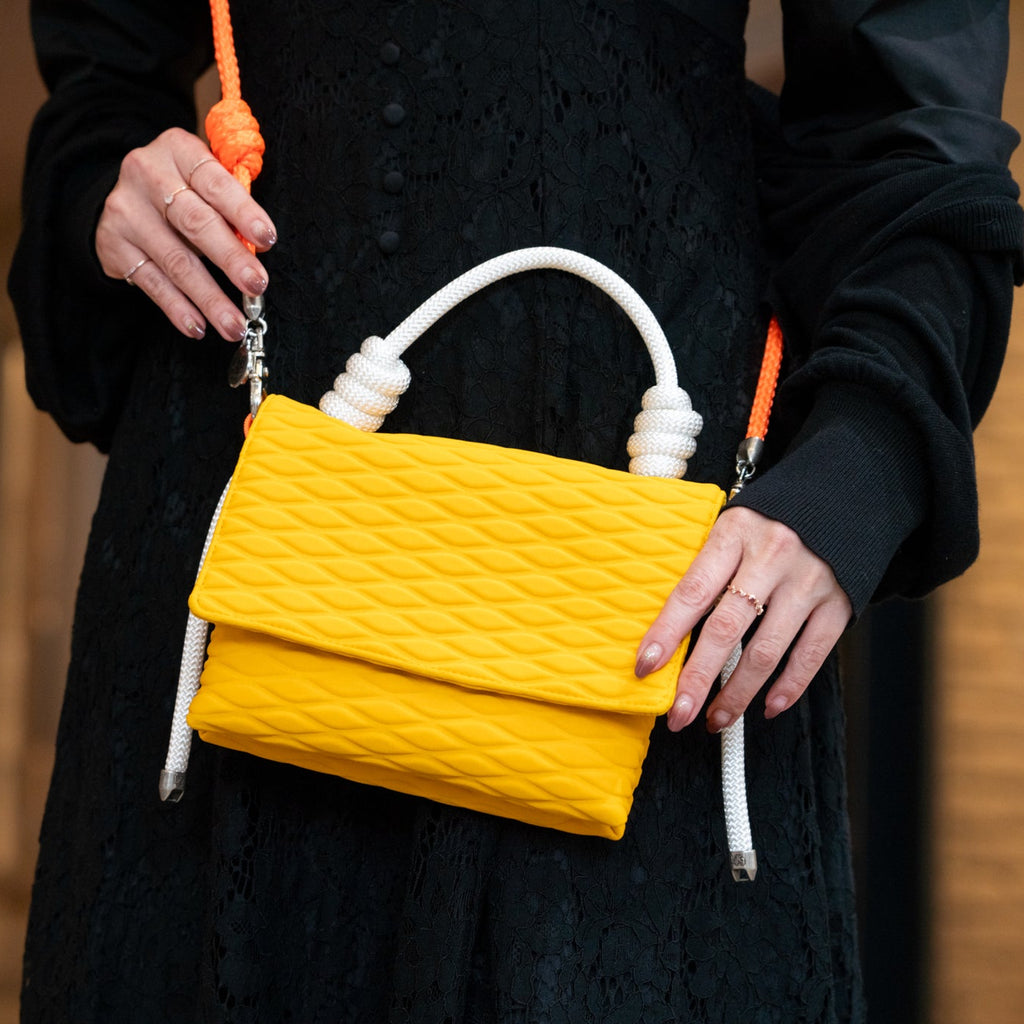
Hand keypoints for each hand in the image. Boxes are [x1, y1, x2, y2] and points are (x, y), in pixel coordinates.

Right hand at [95, 127, 277, 339]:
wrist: (124, 197)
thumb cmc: (184, 190)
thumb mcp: (204, 180)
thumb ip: (231, 202)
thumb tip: (261, 245)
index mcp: (178, 150)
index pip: (215, 182)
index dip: (243, 212)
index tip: (267, 239)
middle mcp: (146, 174)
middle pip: (195, 223)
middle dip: (231, 258)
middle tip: (256, 286)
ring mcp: (126, 211)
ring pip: (175, 260)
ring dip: (209, 298)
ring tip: (234, 325)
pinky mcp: (113, 244)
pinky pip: (152, 282)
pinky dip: (178, 308)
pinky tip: (198, 326)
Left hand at [635, 506, 851, 731]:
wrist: (840, 496)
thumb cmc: (768, 521)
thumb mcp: (730, 528)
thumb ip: (705, 568)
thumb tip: (665, 629)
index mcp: (734, 533)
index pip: (693, 591)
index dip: (667, 632)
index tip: (645, 666)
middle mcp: (772, 557)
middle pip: (727, 628)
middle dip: (698, 678)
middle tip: (678, 713)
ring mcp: (808, 582)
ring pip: (766, 651)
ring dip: (737, 694)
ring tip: (715, 719)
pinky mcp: (838, 603)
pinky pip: (811, 655)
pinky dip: (788, 688)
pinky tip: (766, 708)